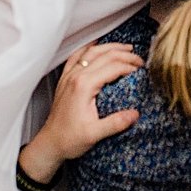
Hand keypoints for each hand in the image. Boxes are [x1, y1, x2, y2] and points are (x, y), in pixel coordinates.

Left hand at [19, 43, 141, 182]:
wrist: (49, 144)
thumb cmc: (69, 140)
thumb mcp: (94, 135)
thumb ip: (115, 123)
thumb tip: (135, 114)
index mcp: (84, 85)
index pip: (112, 67)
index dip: (129, 66)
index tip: (140, 70)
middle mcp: (76, 76)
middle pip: (105, 55)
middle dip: (124, 54)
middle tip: (138, 59)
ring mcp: (69, 76)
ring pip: (92, 52)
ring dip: (110, 47)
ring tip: (125, 48)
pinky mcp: (65, 79)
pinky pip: (77, 56)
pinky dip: (88, 48)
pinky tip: (95, 46)